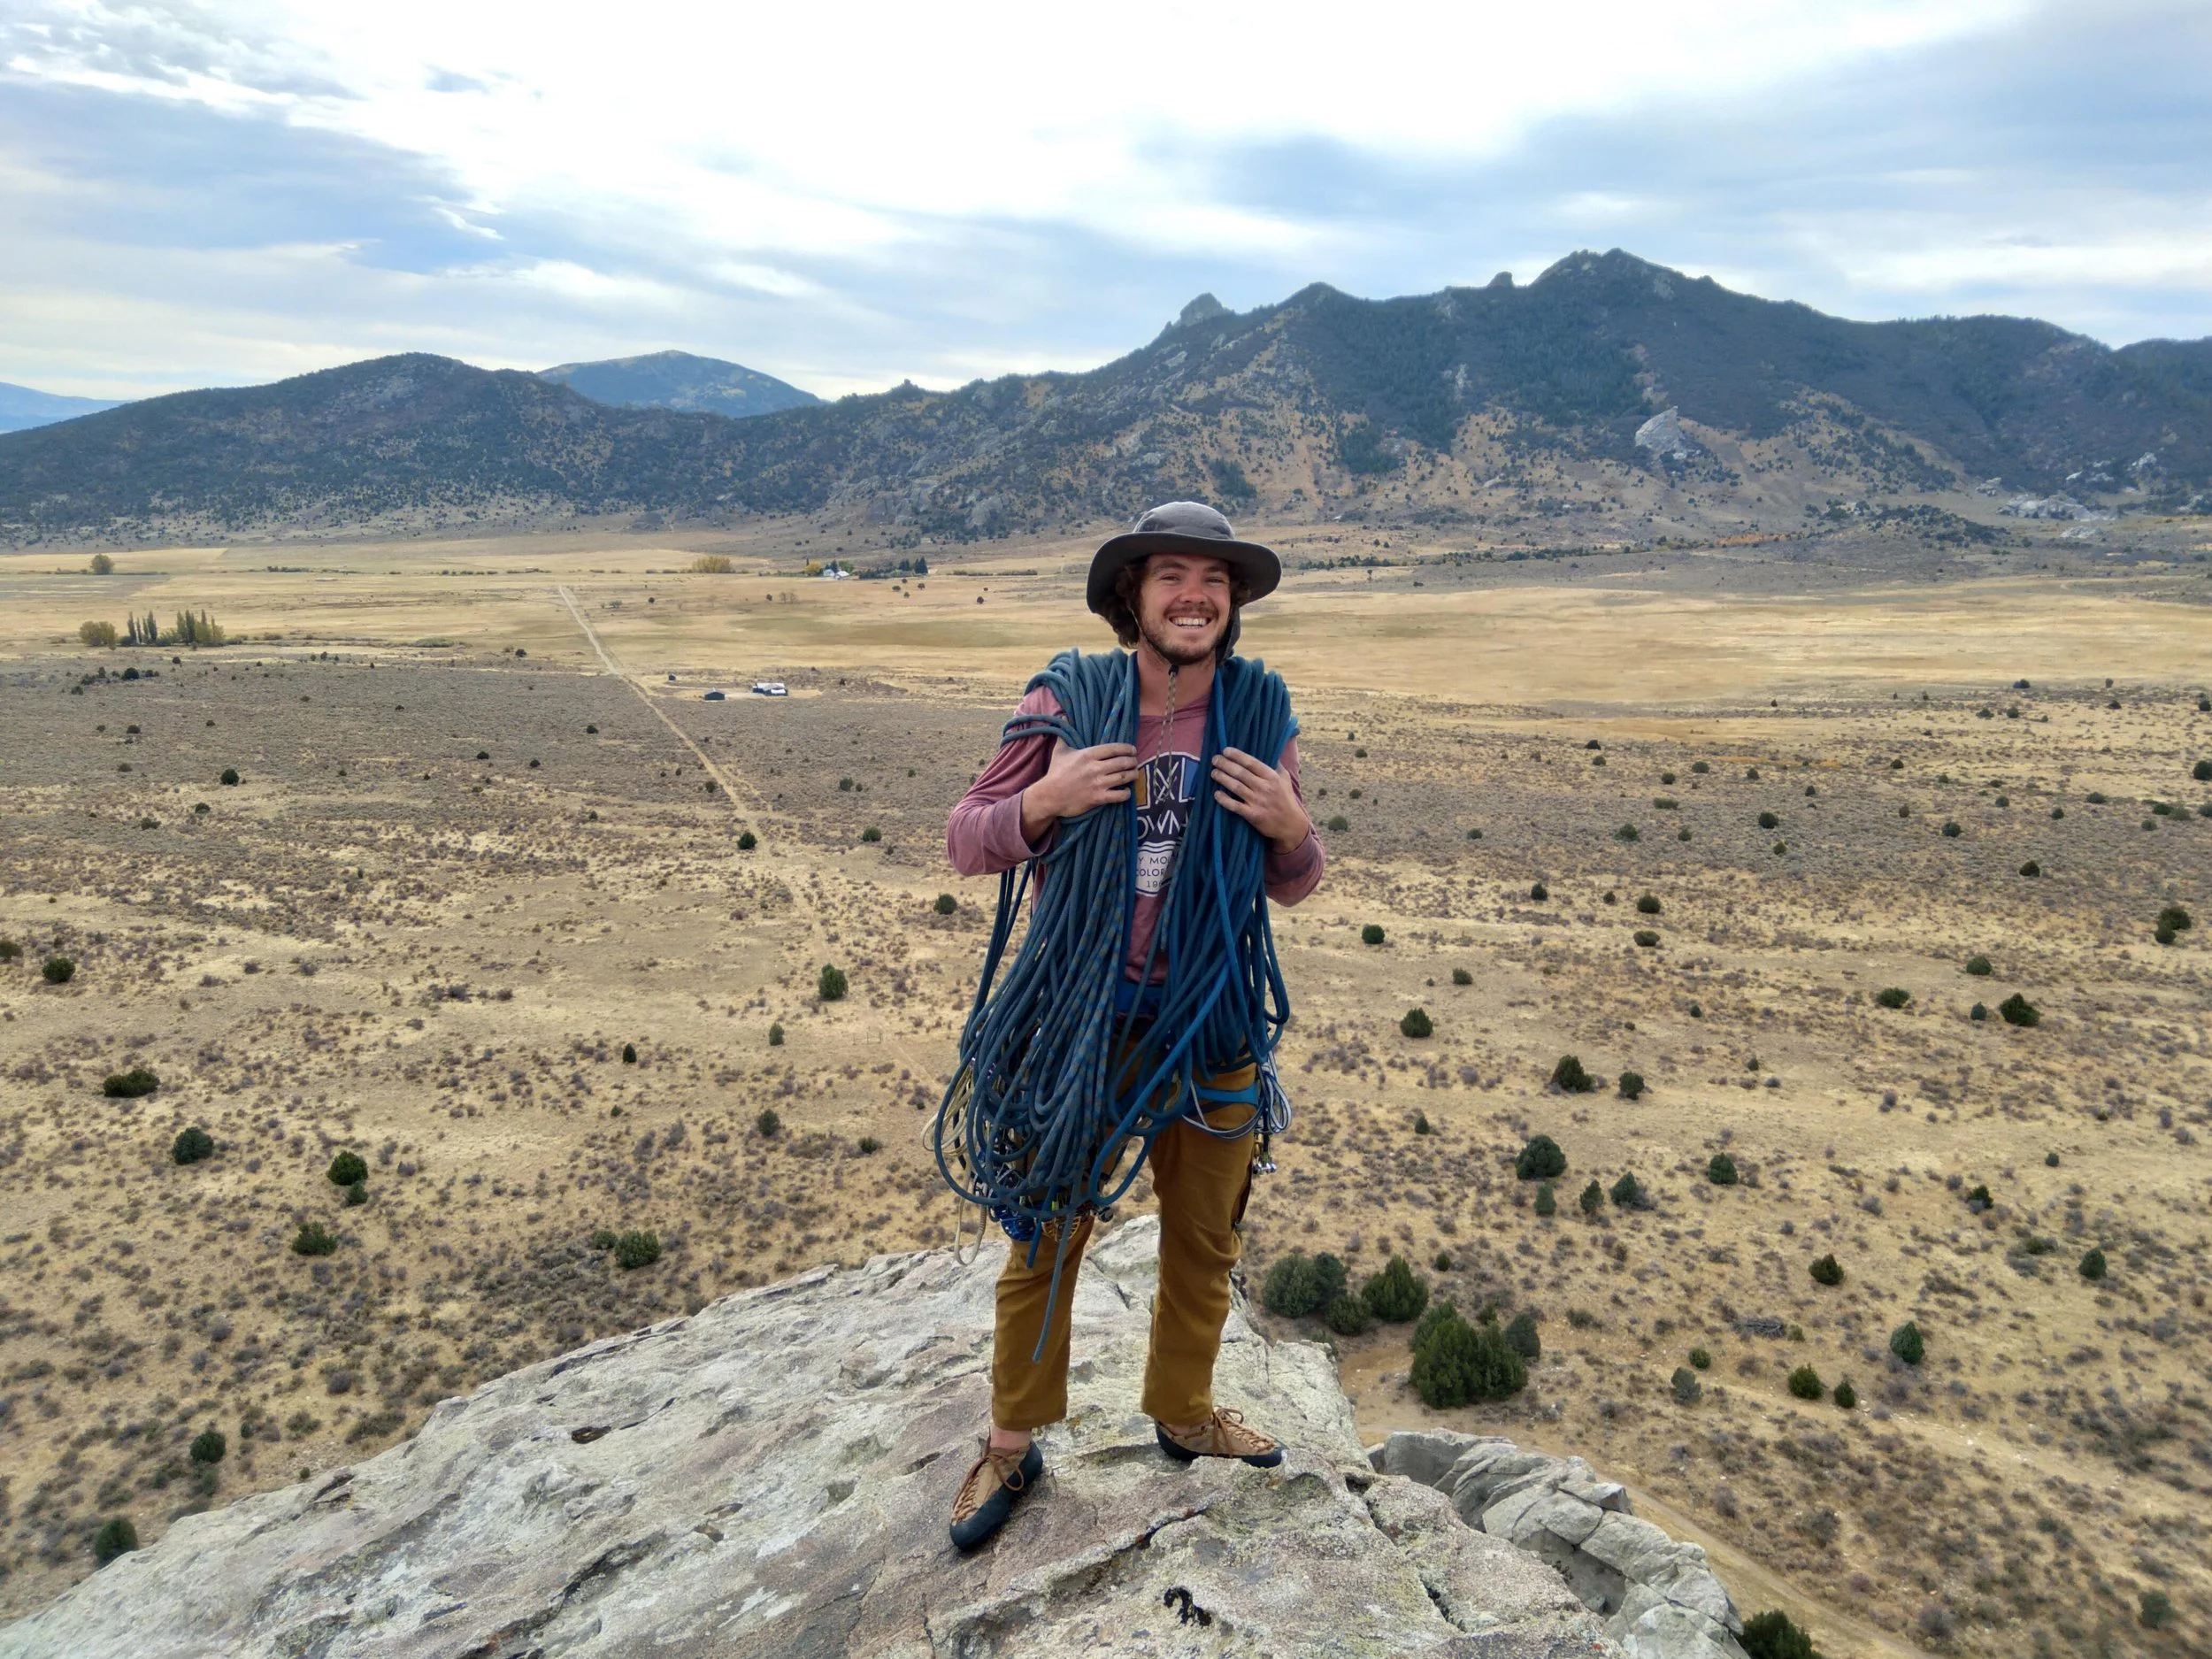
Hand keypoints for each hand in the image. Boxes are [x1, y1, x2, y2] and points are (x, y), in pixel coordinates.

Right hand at [1021, 741, 1136, 839]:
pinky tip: (1126, 791)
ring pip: (1124, 777)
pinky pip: (1119, 795)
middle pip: (1122, 762)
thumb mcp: (1060, 751)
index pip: (1114, 748)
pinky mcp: (1098, 798)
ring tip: (1135, 774)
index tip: (1133, 750)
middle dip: (1132, 762)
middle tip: (1135, 762)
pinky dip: (1126, 793)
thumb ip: (1065, 734)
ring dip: (1133, 775)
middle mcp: (1095, 767)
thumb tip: (1063, 715)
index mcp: (1088, 754)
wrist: (1050, 796)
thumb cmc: (1056, 772)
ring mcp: (1098, 783)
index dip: (1127, 748)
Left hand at [1210, 747, 1309, 853]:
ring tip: (1213, 773)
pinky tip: (1216, 794)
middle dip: (1225, 764)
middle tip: (1215, 759)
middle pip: (1241, 773)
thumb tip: (1268, 750)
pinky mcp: (1253, 815)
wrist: (1291, 825)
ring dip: (1222, 778)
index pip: (1252, 762)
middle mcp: (1264, 787)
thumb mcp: (1285, 779)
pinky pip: (1235, 806)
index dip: (1237, 755)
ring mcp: (1258, 802)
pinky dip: (1224, 800)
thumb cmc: (1286, 799)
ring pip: (1236, 787)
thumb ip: (1276, 765)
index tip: (1226, 751)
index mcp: (1272, 777)